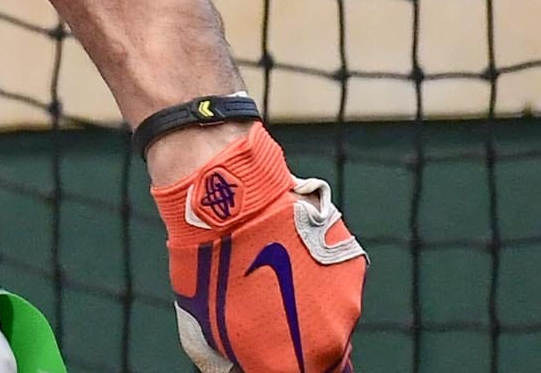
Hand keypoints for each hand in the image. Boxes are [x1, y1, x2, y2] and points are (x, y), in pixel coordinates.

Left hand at [154, 124, 364, 371]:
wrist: (228, 199)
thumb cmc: (207, 263)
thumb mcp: (203, 323)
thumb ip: (231, 356)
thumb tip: (240, 365)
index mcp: (289, 364)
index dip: (281, 363)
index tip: (268, 348)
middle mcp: (328, 343)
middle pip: (323, 357)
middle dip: (301, 343)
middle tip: (272, 312)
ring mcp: (346, 305)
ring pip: (334, 318)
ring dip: (314, 307)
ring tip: (279, 275)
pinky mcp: (353, 269)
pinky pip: (339, 283)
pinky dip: (322, 275)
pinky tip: (292, 253)